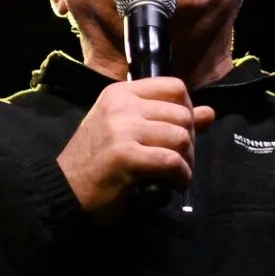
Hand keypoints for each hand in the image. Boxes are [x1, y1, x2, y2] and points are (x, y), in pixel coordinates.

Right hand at [56, 76, 215, 223]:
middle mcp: (122, 105)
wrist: (64, 188)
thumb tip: (210, 112)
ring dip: (187, 162)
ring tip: (176, 175)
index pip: (175, 87)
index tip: (181, 132)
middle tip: (180, 161)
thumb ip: (166, 118)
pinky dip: (180, 176)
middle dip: (191, 141)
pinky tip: (172, 185)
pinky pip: (171, 162)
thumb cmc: (96, 161)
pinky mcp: (126, 156)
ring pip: (181, 137)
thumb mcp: (128, 130)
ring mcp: (122, 129)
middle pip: (183, 114)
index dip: (188, 110)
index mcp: (121, 92)